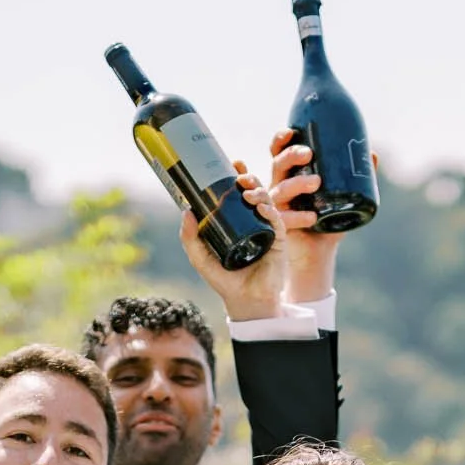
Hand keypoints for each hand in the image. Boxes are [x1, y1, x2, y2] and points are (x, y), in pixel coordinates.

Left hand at [179, 159, 290, 319]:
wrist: (245, 302)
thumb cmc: (224, 281)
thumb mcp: (200, 257)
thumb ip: (189, 237)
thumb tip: (185, 210)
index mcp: (237, 222)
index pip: (239, 193)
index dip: (238, 175)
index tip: (233, 162)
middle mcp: (253, 222)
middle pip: (255, 192)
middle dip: (249, 179)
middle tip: (240, 175)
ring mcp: (267, 231)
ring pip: (267, 202)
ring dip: (259, 191)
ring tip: (247, 191)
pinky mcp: (278, 242)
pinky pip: (277, 221)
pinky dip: (270, 211)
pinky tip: (261, 207)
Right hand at [270, 127, 368, 309]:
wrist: (320, 251)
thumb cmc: (328, 219)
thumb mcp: (343, 196)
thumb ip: (356, 177)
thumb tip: (372, 155)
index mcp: (290, 174)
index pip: (279, 151)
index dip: (281, 139)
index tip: (291, 132)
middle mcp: (279, 186)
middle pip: (278, 163)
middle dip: (291, 155)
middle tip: (309, 153)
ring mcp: (276, 206)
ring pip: (280, 188)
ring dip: (297, 182)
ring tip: (316, 182)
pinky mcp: (278, 227)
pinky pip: (284, 218)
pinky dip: (298, 217)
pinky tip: (313, 217)